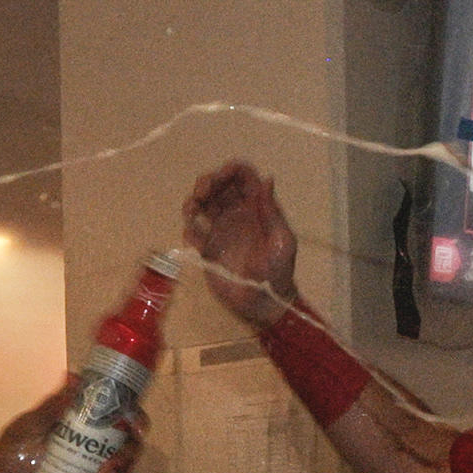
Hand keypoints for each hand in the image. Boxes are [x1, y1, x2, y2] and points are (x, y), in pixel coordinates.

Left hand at [0, 384, 143, 472]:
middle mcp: (92, 453)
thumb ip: (50, 408)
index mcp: (80, 431)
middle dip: (126, 458)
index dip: (135, 419)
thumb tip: (74, 375)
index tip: (136, 426)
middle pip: (129, 449)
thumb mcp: (25, 432)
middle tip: (108, 469)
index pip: (117, 418)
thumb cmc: (7, 465)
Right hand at [183, 160, 300, 327]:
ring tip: (193, 212)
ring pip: (201, 203)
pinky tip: (196, 240)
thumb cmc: (279, 271)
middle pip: (217, 185)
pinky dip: (190, 229)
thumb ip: (272, 211)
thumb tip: (267, 179)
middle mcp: (237, 213)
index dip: (232, 170)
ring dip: (192, 201)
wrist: (264, 302)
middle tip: (203, 193)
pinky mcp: (207, 247)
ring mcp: (220, 229)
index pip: (243, 177)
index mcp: (257, 208)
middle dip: (207, 182)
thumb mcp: (282, 240)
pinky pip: (192, 230)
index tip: (222, 177)